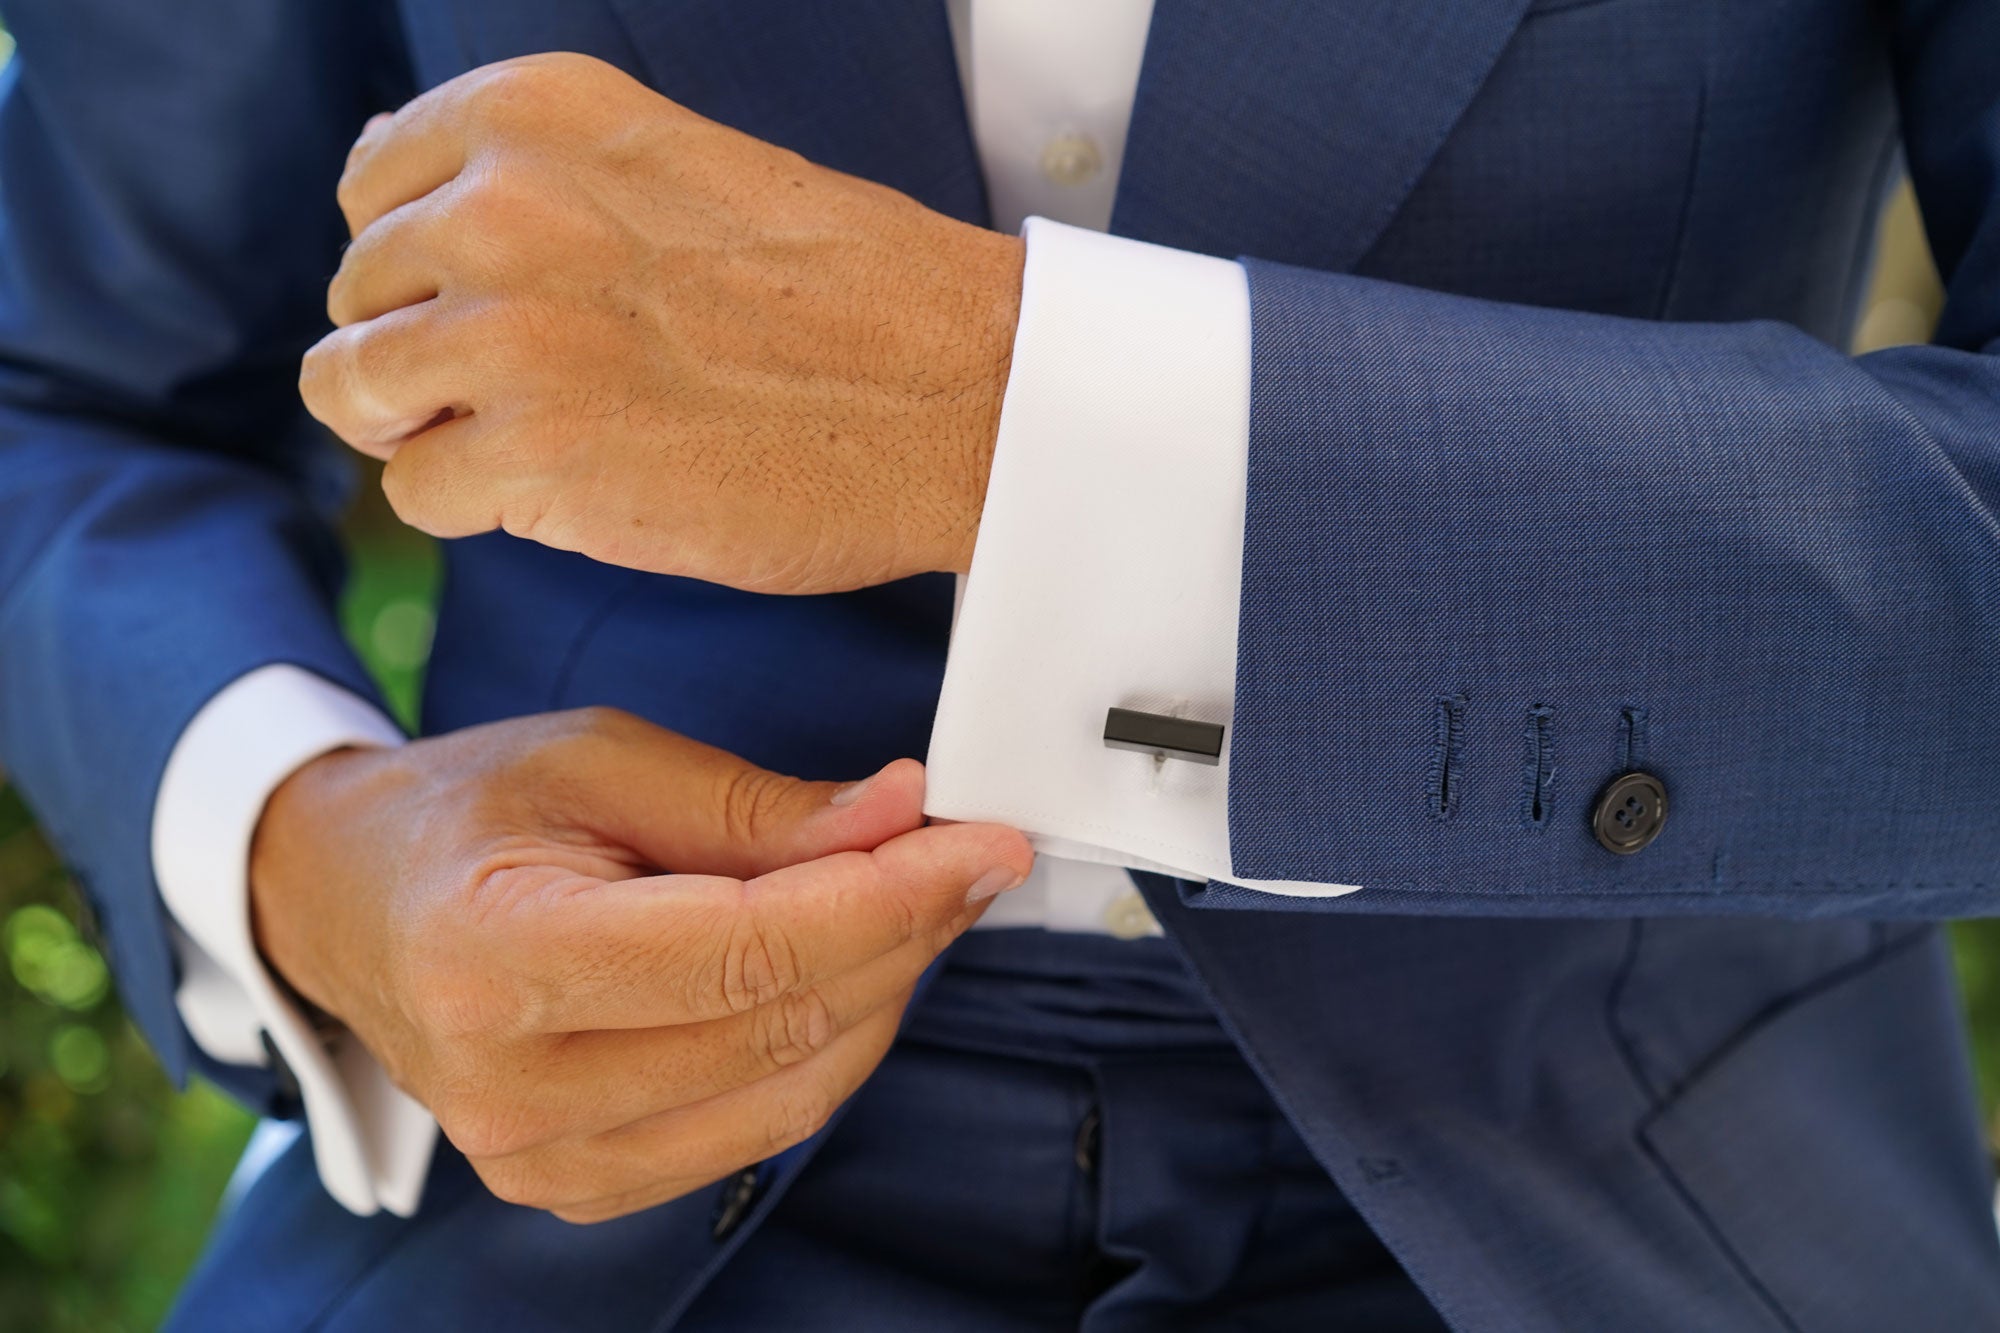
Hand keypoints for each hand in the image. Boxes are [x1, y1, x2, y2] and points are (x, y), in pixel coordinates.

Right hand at [250, 708, 1031, 1222]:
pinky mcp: (576, 1185)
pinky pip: (755, 1129)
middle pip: (780, 1024)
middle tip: (966, 856)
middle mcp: (512, 1088)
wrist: (347, 903)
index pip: (746, 951)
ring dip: (881, 993)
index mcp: (495, 958)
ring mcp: (541, 1159)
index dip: (888, 898)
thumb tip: (901, 817)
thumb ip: (752, 808)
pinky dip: (824, 1048)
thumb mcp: (595, 759)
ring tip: (915, 901)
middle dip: (904, 934)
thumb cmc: (461, 813)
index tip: (982, 845)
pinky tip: (847, 970)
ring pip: (790, 1092)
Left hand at [301, 53, 1023, 593]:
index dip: (422, 264)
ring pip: (352, 391)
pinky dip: (479, 507)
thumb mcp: (679, 169)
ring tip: (544, 444)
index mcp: (538, 113)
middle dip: (427, 354)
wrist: (963, 392)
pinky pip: (416, 490)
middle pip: (359, 295)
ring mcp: (507, 332)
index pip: (373, 184)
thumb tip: (398, 196)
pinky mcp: (531, 456)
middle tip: (545, 392)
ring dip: (431, 431)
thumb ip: (540, 180)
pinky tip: (576, 491)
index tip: (504, 306)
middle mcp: (500, 204)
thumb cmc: (851, 294)